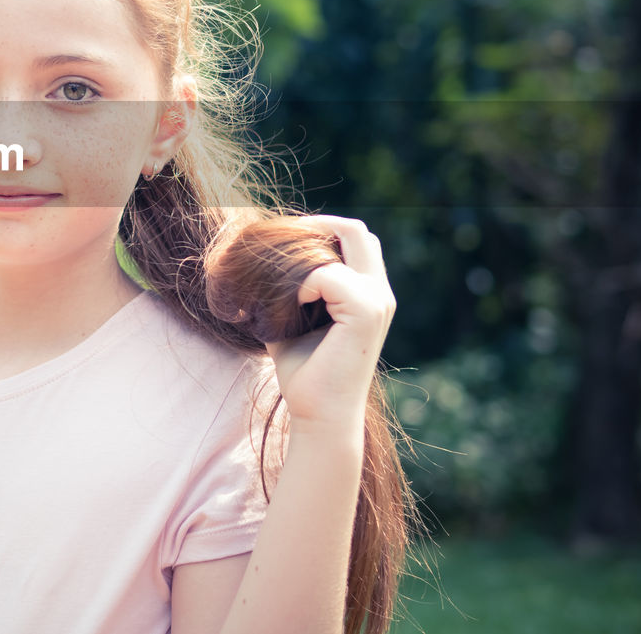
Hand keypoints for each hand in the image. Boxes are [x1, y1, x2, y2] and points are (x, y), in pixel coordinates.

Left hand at [265, 215, 395, 438]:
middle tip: (281, 239)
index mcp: (368, 294)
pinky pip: (329, 275)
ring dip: (307, 254)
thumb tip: (260, 259)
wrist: (318, 416)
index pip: (354, 238)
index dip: (320, 228)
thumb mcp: (292, 319)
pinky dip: (304, 282)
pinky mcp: (366, 313)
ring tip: (282, 280)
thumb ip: (290, 288)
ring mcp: (377, 302)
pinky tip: (292, 303)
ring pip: (347, 242)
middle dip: (317, 226)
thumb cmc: (304, 372)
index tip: (284, 239)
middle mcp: (380, 294)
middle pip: (357, 231)